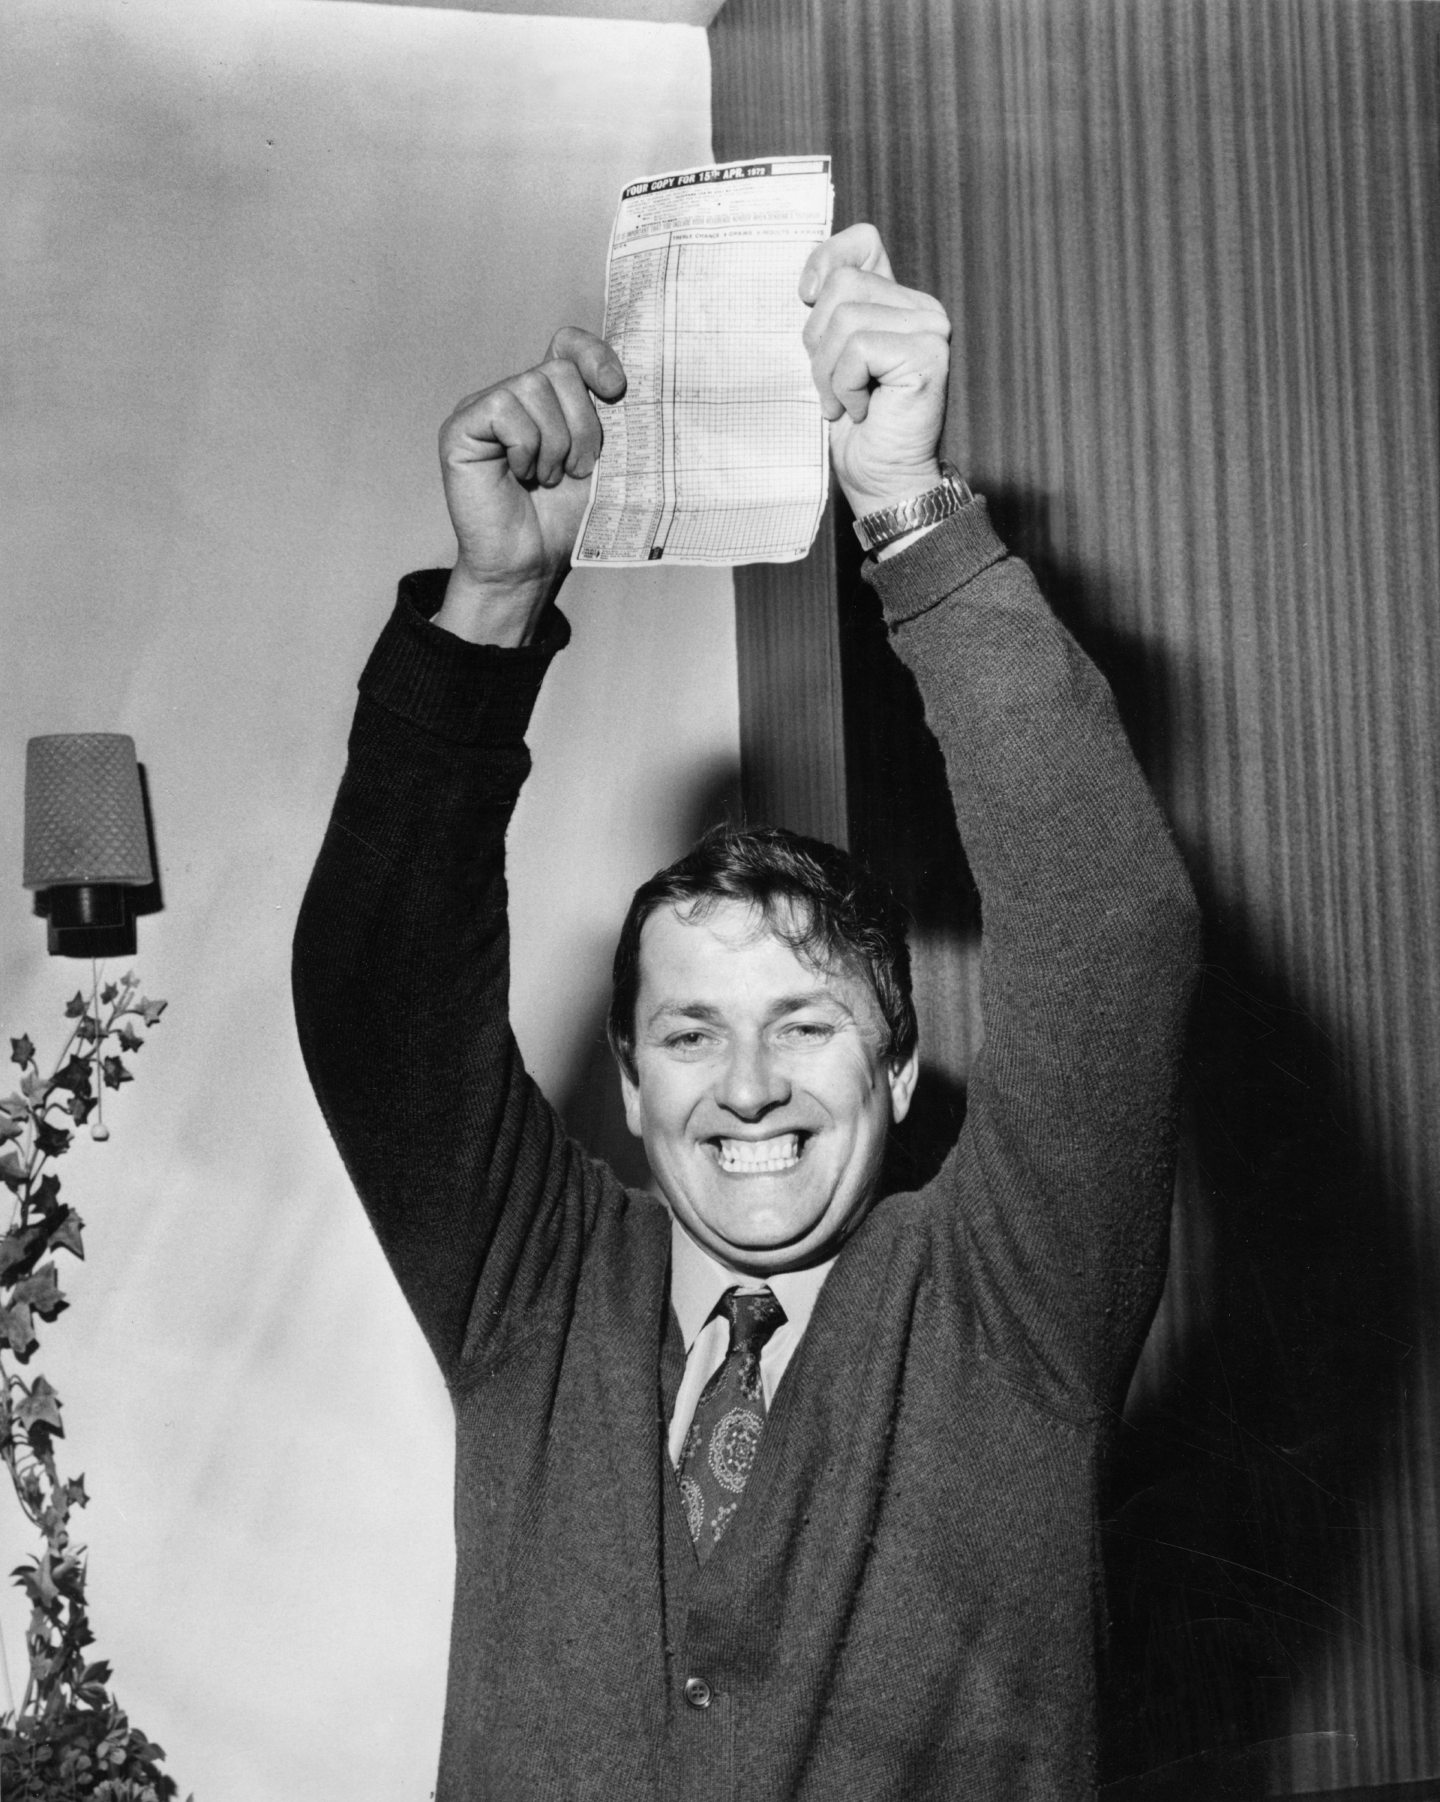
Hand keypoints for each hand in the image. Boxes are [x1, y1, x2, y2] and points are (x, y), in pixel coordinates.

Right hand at [436, 328, 625, 644]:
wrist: (532, 564)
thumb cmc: (567, 519)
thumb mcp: (603, 462)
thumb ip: (611, 418)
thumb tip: (629, 383)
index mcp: (551, 399)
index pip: (569, 344)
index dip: (594, 355)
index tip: (616, 391)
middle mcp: (516, 395)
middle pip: (559, 369)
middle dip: (582, 425)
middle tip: (575, 470)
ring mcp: (485, 407)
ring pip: (534, 386)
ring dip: (555, 444)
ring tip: (547, 479)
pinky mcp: (461, 426)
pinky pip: (504, 409)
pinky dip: (524, 448)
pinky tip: (519, 475)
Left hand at [799, 225, 950, 522]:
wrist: (881, 480)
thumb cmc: (854, 427)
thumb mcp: (827, 357)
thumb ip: (829, 312)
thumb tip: (810, 284)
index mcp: (898, 301)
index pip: (864, 242)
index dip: (827, 259)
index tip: (805, 297)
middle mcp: (922, 308)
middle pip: (842, 284)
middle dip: (818, 342)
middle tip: (833, 385)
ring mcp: (930, 329)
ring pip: (846, 317)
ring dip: (829, 371)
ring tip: (845, 402)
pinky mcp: (927, 354)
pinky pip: (858, 349)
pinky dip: (845, 386)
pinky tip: (861, 410)